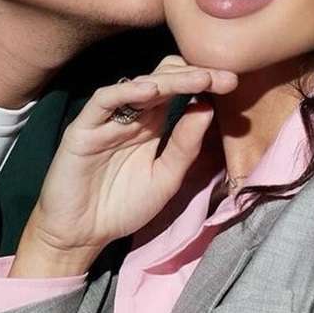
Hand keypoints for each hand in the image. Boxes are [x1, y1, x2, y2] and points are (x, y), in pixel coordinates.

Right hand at [11, 56, 235, 276]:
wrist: (81, 235)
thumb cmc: (122, 207)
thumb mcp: (165, 178)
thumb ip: (184, 146)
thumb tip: (207, 108)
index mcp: (151, 126)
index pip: (177, 91)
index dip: (202, 82)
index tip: (231, 82)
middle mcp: (130, 116)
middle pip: (162, 82)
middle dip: (193, 76)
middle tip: (223, 76)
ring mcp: (106, 120)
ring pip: (137, 86)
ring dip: (168, 81)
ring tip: (197, 79)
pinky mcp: (83, 129)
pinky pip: (103, 102)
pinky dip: (125, 93)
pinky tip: (150, 91)